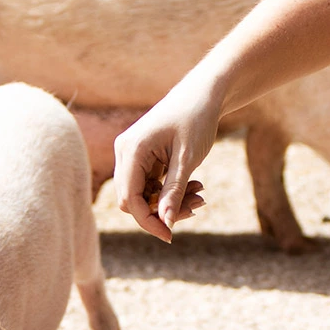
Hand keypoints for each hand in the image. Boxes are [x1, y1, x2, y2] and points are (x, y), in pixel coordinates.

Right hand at [113, 87, 213, 242]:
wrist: (204, 94)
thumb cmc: (196, 120)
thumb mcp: (188, 159)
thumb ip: (174, 192)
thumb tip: (165, 224)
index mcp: (131, 150)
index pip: (129, 199)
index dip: (148, 221)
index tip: (170, 236)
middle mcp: (125, 152)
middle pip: (134, 199)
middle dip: (162, 210)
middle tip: (197, 206)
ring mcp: (132, 154)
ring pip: (144, 193)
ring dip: (170, 200)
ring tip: (201, 195)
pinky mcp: (142, 156)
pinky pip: (150, 184)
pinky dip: (170, 189)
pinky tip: (195, 186)